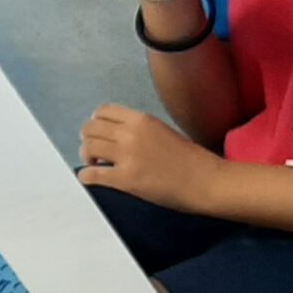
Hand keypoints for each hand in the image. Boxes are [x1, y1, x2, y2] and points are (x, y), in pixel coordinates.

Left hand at [77, 104, 222, 211]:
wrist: (207, 181)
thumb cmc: (192, 160)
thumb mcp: (163, 131)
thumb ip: (139, 130)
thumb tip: (118, 136)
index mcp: (142, 119)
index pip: (103, 111)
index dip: (96, 122)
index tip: (98, 132)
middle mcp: (131, 134)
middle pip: (91, 128)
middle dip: (88, 139)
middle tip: (93, 151)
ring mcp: (127, 156)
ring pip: (88, 147)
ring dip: (86, 156)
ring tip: (94, 164)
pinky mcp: (126, 179)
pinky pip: (92, 174)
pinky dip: (86, 176)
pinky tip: (89, 179)